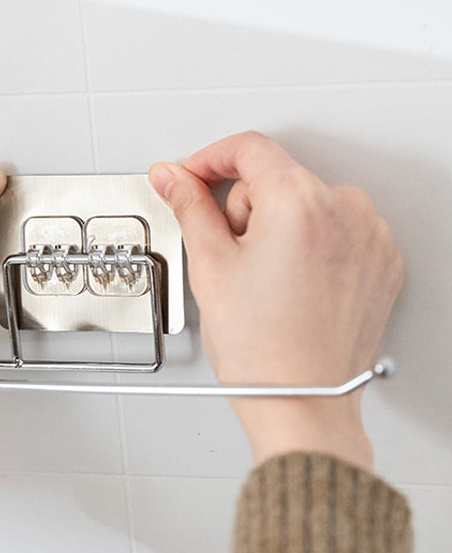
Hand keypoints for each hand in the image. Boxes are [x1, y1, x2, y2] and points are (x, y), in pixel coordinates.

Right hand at [149, 132, 403, 470]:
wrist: (301, 403)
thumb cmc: (262, 351)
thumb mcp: (210, 267)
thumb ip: (189, 207)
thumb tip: (172, 176)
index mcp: (300, 202)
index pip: (248, 148)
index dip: (208, 160)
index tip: (191, 178)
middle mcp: (346, 210)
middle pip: (276, 180)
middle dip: (244, 212)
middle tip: (232, 263)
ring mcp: (370, 237)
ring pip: (306, 207)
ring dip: (278, 230)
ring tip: (264, 285)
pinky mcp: (380, 262)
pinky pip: (335, 233)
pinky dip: (310, 249)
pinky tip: (290, 289)